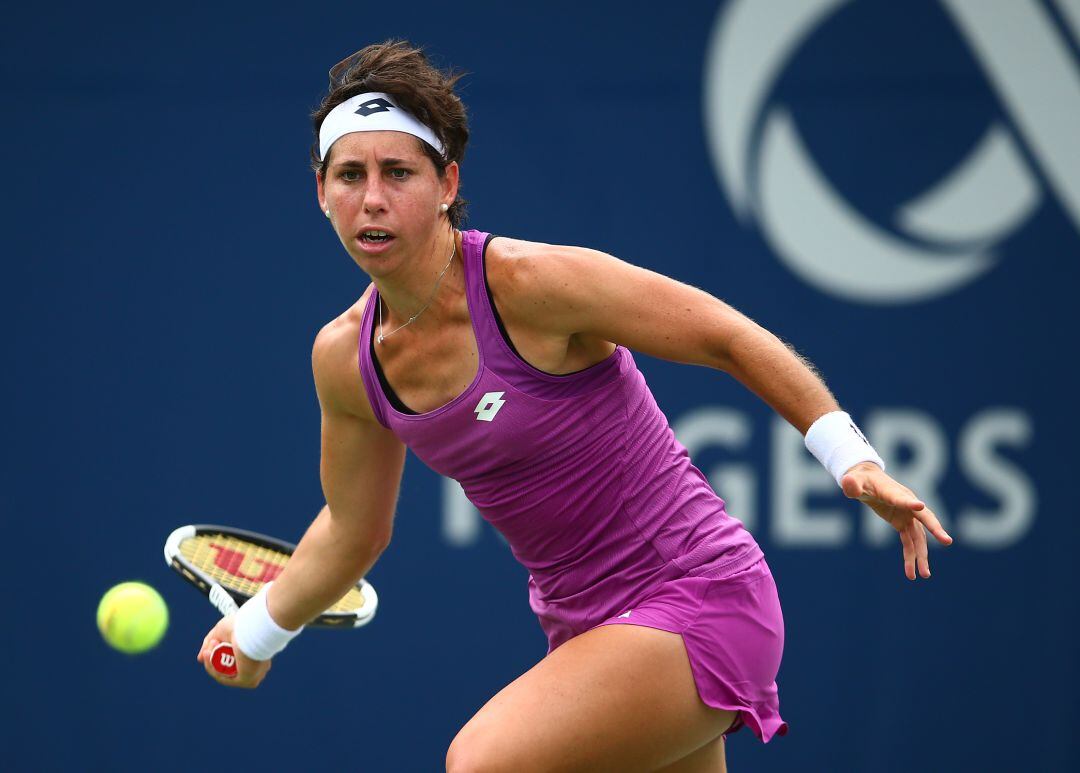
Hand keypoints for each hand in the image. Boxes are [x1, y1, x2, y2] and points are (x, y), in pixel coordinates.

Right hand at [196, 614, 271, 687]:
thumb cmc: (241, 625)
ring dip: (211, 662)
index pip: (232, 663)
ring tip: (212, 645)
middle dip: (213, 657)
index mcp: (255, 656)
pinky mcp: (248, 680)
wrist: (252, 626)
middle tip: (211, 644)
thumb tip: (200, 659)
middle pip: (226, 669)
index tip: (208, 648)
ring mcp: (252, 675)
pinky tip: (208, 654)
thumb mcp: (221, 632)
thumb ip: (209, 644)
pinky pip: (224, 679)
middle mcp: (255, 668)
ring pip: (224, 675)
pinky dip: (212, 668)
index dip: (216, 657)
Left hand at [841, 461, 952, 579]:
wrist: (867, 479)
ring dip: (922, 556)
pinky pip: (910, 543)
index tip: (920, 506)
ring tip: (925, 575)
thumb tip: (847, 483)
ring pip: (919, 537)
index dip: (910, 503)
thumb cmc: (860, 479)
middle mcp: (907, 504)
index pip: (902, 498)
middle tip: (947, 541)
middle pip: (924, 518)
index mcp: (894, 492)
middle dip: (934, 529)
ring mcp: (907, 515)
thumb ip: (851, 484)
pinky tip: (911, 573)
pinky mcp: (903, 524)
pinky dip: (911, 557)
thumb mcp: (852, 481)